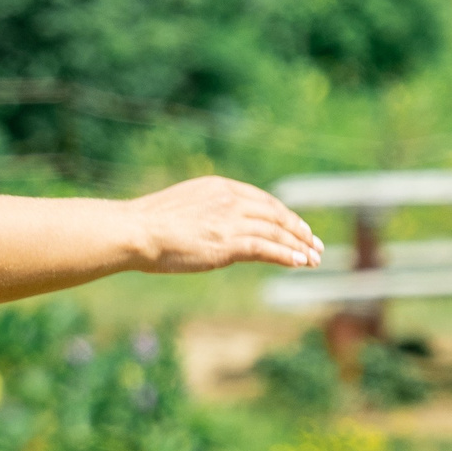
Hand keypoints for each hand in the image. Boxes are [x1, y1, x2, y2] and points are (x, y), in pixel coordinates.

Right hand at [128, 176, 322, 273]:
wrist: (136, 231)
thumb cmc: (148, 224)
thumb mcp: (183, 208)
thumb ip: (207, 213)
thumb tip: (215, 230)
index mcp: (219, 187)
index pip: (263, 200)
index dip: (285, 215)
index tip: (298, 227)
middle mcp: (230, 199)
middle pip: (276, 214)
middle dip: (299, 230)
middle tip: (315, 244)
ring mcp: (231, 220)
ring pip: (276, 232)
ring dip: (299, 246)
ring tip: (314, 259)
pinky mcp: (229, 243)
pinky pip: (268, 249)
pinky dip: (287, 255)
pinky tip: (300, 263)